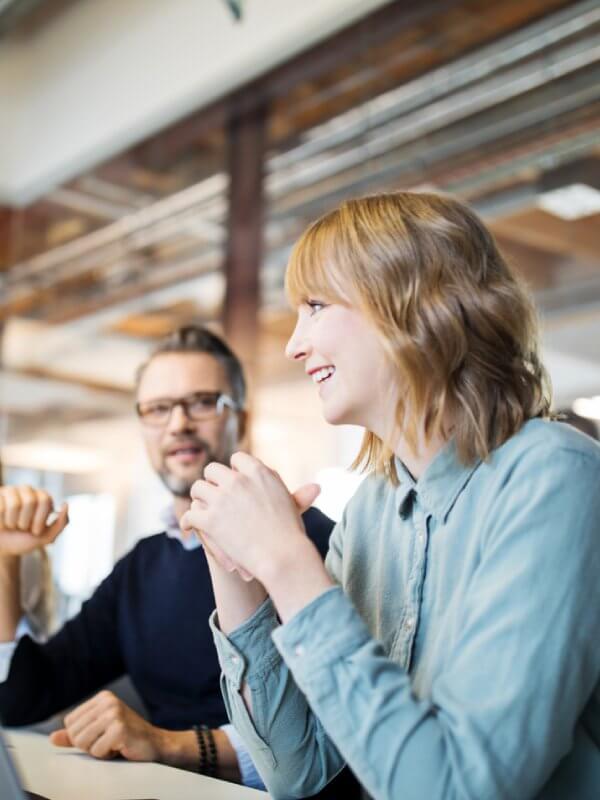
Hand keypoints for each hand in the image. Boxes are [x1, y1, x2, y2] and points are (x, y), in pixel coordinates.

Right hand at [0, 486, 67, 557]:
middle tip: (21, 528)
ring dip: (12, 522)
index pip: (45, 500)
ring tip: (11, 525)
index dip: (39, 519)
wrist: (2, 549)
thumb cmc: (24, 540)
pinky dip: (0, 522)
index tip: (35, 531)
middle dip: (25, 521)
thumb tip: (65, 503)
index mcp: (42, 497)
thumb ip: (61, 523)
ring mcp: (10, 491)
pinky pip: (0, 508)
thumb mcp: (46, 537)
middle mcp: (27, 490)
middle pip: (30, 501)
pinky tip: (1, 523)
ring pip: (14, 504)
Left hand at [50, 691, 165, 761]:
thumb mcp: (98, 733)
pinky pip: (96, 751)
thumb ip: (74, 735)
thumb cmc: (126, 737)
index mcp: (102, 697)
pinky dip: (107, 755)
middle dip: (89, 744)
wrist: (155, 743)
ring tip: (114, 743)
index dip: (81, 736)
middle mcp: (108, 701)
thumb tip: (52, 738)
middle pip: (74, 733)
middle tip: (108, 740)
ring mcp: (114, 713)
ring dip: (97, 750)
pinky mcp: (119, 728)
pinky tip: (120, 747)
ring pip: (82, 742)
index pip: (69, 722)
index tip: (101, 734)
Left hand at [181, 452, 320, 584]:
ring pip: (197, 488)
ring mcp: (222, 498)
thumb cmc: (292, 534)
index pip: (237, 458)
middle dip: (212, 482)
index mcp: (258, 471)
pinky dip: (188, 521)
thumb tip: (317, 487)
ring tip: (199, 508)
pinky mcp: (210, 518)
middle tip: (212, 494)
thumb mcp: (294, 508)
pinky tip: (188, 527)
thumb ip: (299, 495)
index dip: (233, 470)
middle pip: (213, 470)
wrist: (282, 556)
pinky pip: (190, 513)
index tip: (232, 480)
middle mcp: (238, 480)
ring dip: (198, 499)